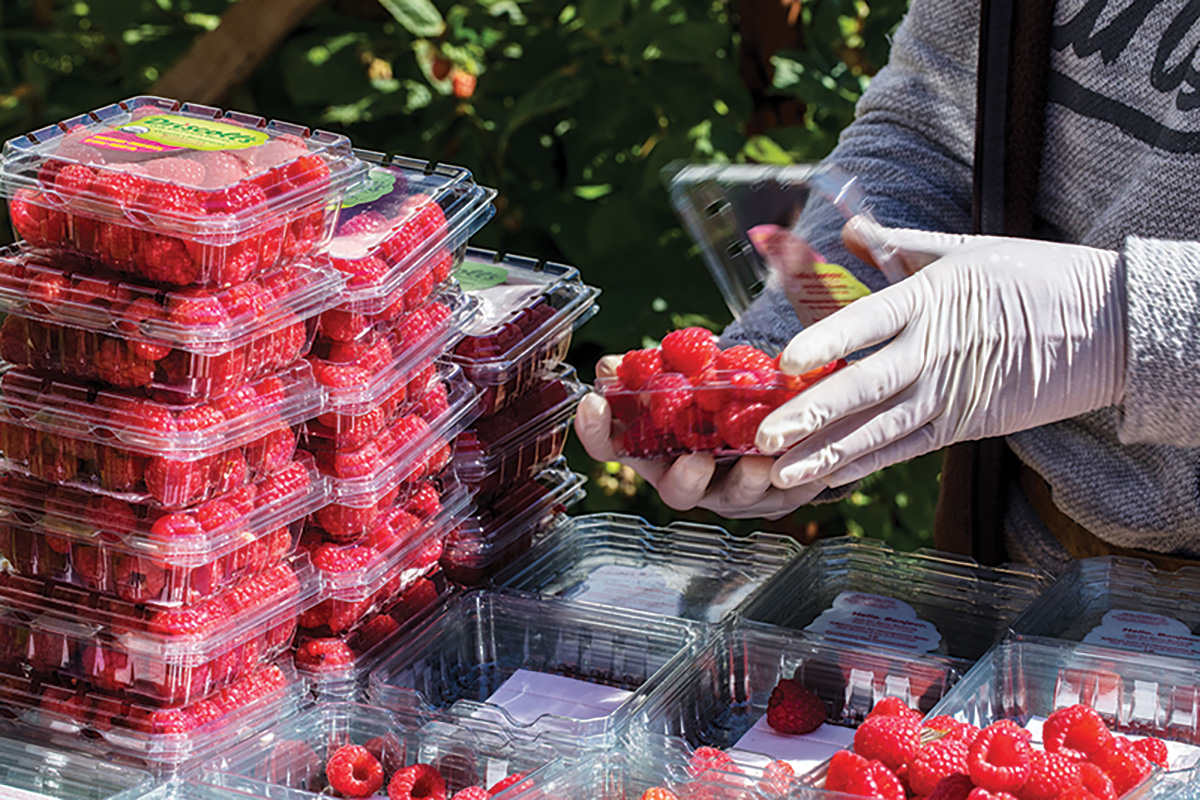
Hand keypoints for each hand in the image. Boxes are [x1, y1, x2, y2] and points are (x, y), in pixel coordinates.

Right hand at [574, 356, 827, 518]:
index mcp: (655, 450)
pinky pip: (788, 494)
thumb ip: (650, 368)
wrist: (768, 413)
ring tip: (759, 462)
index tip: (592, 404)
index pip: (611, 447)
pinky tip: (812, 466)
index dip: (596, 431)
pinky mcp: (777, 495)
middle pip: (676, 491)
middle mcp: (689, 477)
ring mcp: (732, 492)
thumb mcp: (681, 375)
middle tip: (696, 460)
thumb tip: (610, 365)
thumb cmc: (712, 398)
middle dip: (685, 478)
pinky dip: (799, 480)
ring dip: (747, 481)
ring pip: (736, 497)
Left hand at [757, 218, 1127, 489]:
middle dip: (813, 413)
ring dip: (828, 452)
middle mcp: (936, 351)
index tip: (786, 360)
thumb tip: (847, 228)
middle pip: (867, 387)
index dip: (827, 341)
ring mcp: (950, 394)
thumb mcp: (966, 250)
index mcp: (933, 299)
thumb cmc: (1035, 277)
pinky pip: (907, 448)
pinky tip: (827, 477)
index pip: (870, 321)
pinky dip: (867, 464)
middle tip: (765, 435)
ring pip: (881, 429)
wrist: (1112, 326)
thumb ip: (898, 244)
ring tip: (781, 472)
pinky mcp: (964, 425)